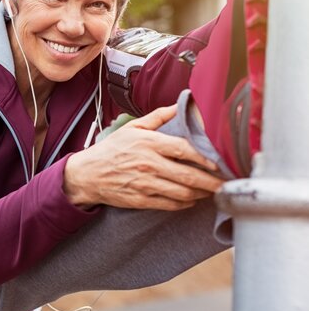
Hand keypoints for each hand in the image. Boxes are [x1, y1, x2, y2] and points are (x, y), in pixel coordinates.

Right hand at [64, 105, 223, 210]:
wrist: (86, 174)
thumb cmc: (110, 150)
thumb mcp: (132, 128)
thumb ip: (158, 117)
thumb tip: (179, 105)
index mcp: (148, 143)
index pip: (184, 150)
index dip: (205, 158)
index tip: (219, 163)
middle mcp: (148, 164)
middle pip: (188, 175)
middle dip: (211, 182)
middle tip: (225, 184)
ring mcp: (145, 184)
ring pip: (182, 192)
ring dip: (200, 194)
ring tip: (210, 191)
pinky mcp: (141, 200)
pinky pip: (170, 204)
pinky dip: (185, 203)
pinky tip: (191, 199)